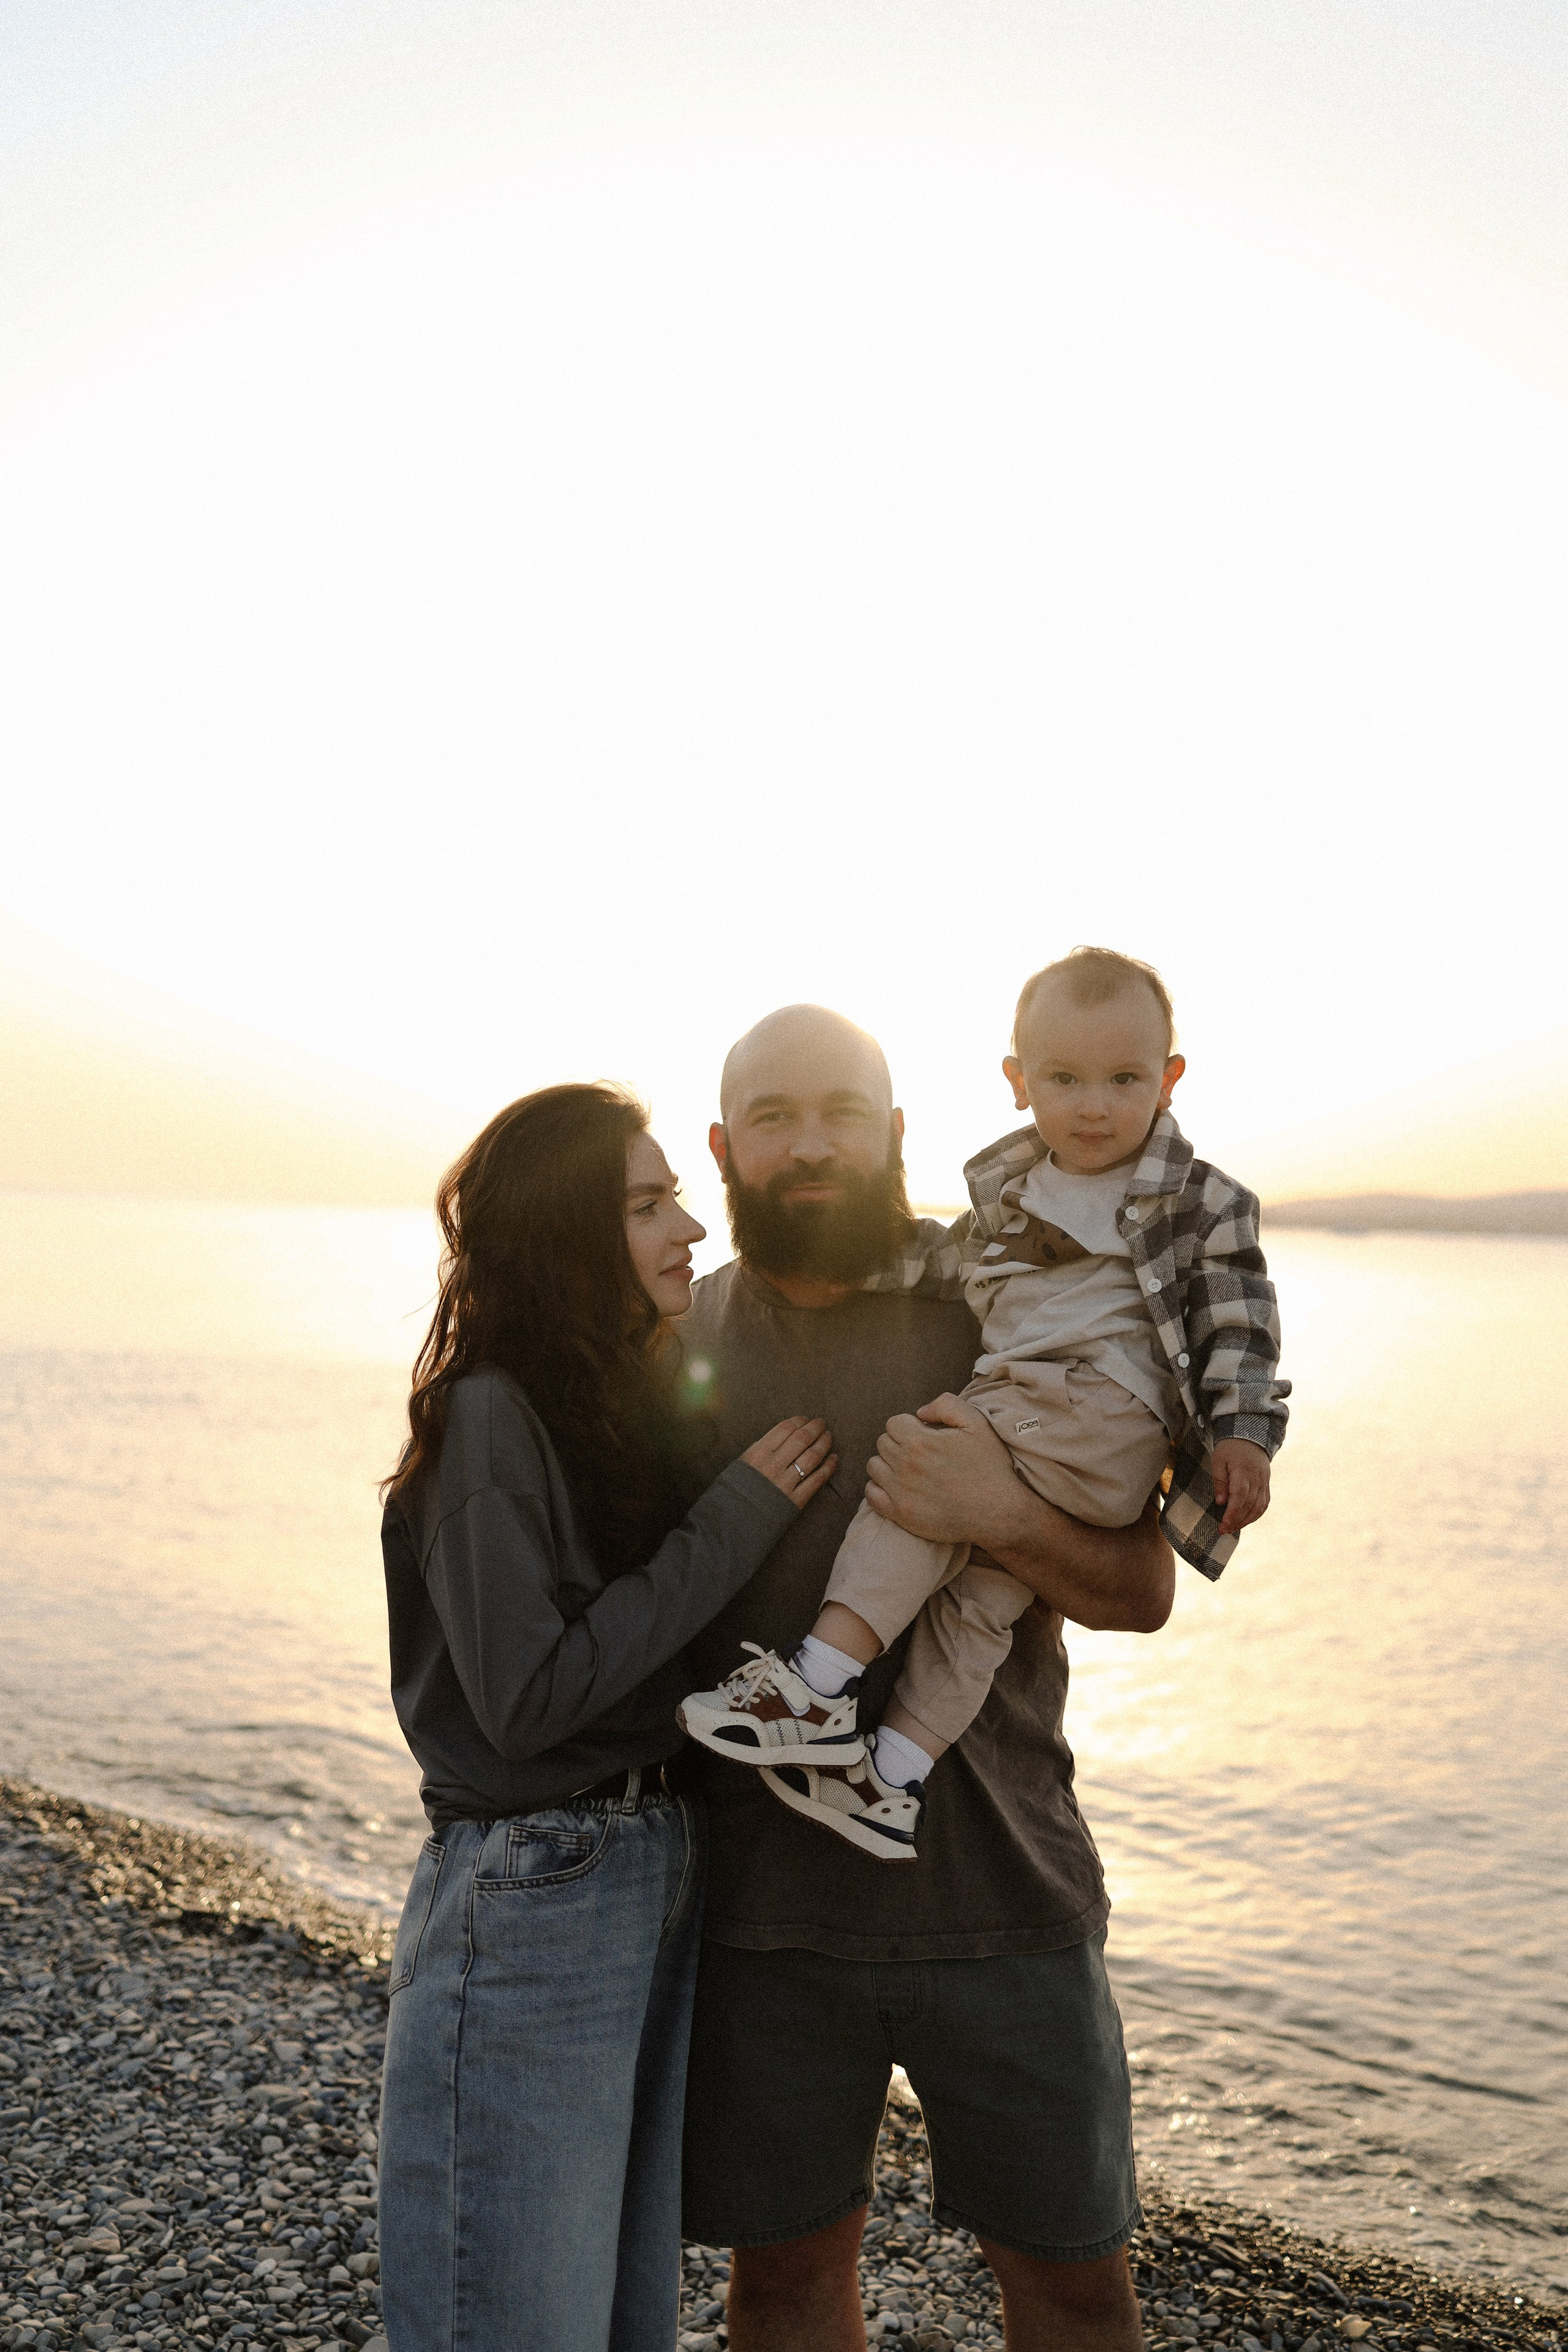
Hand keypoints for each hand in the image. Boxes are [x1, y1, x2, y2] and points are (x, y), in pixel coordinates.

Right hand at [742, 1417, 836, 1510]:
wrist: (732, 1522)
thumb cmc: (735, 1491)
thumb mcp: (741, 1464)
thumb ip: (760, 1450)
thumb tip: (779, 1438)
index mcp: (759, 1453)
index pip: (785, 1428)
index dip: (799, 1421)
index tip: (806, 1419)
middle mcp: (774, 1464)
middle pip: (802, 1439)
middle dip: (815, 1428)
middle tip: (822, 1423)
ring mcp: (786, 1482)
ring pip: (812, 1457)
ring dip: (824, 1444)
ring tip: (828, 1437)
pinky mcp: (795, 1500)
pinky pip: (817, 1480)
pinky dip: (828, 1467)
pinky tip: (834, 1459)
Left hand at [862, 1392, 1019, 1544]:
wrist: (999, 1512)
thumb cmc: (990, 1466)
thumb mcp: (977, 1423)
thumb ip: (946, 1405)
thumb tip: (919, 1412)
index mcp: (920, 1442)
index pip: (893, 1423)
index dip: (909, 1426)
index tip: (924, 1436)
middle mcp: (906, 1466)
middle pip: (883, 1443)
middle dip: (899, 1443)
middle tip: (921, 1454)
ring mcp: (901, 1492)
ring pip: (874, 1466)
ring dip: (888, 1464)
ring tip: (910, 1470)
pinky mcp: (900, 1514)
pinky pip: (871, 1494)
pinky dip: (880, 1488)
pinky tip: (899, 1487)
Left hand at [1210, 1438, 1270, 1535]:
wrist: (1249, 1436)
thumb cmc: (1230, 1448)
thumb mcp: (1218, 1460)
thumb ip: (1219, 1481)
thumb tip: (1221, 1502)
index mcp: (1243, 1471)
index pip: (1239, 1496)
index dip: (1232, 1513)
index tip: (1223, 1525)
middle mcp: (1257, 1478)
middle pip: (1249, 1505)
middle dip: (1236, 1521)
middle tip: (1223, 1530)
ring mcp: (1264, 1482)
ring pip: (1258, 1507)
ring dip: (1246, 1521)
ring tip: (1232, 1528)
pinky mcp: (1267, 1484)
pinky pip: (1264, 1503)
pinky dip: (1256, 1514)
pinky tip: (1245, 1520)